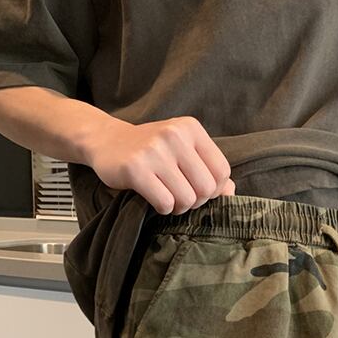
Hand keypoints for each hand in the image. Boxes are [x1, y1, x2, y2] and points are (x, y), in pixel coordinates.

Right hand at [83, 113, 235, 214]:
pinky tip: (155, 200)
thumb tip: (231, 192)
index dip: (215, 190)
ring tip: (168, 200)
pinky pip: (164, 202)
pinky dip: (163, 209)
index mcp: (191, 128)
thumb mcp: (182, 149)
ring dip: (179, 207)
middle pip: (207, 188)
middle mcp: (174, 135)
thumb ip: (208, 168)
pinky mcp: (135, 168)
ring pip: (187, 198)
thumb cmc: (150, 149)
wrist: (106, 140)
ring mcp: (154, 151)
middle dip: (196, 201)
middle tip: (181, 198)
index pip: (222, 171)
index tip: (198, 190)